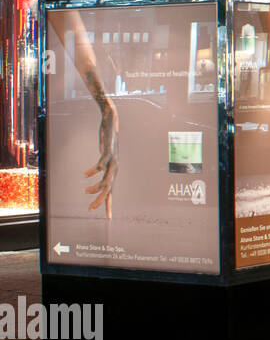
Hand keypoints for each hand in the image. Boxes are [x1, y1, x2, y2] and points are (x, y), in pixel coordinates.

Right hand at [84, 98, 117, 217]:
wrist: (111, 121)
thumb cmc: (107, 140)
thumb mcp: (105, 156)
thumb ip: (103, 165)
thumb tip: (98, 173)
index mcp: (113, 171)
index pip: (111, 191)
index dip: (109, 204)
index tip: (109, 218)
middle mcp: (115, 168)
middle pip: (109, 189)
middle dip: (100, 201)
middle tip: (90, 210)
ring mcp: (112, 160)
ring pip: (107, 179)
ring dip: (96, 187)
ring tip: (85, 191)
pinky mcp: (108, 152)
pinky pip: (102, 164)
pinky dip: (94, 170)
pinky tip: (86, 175)